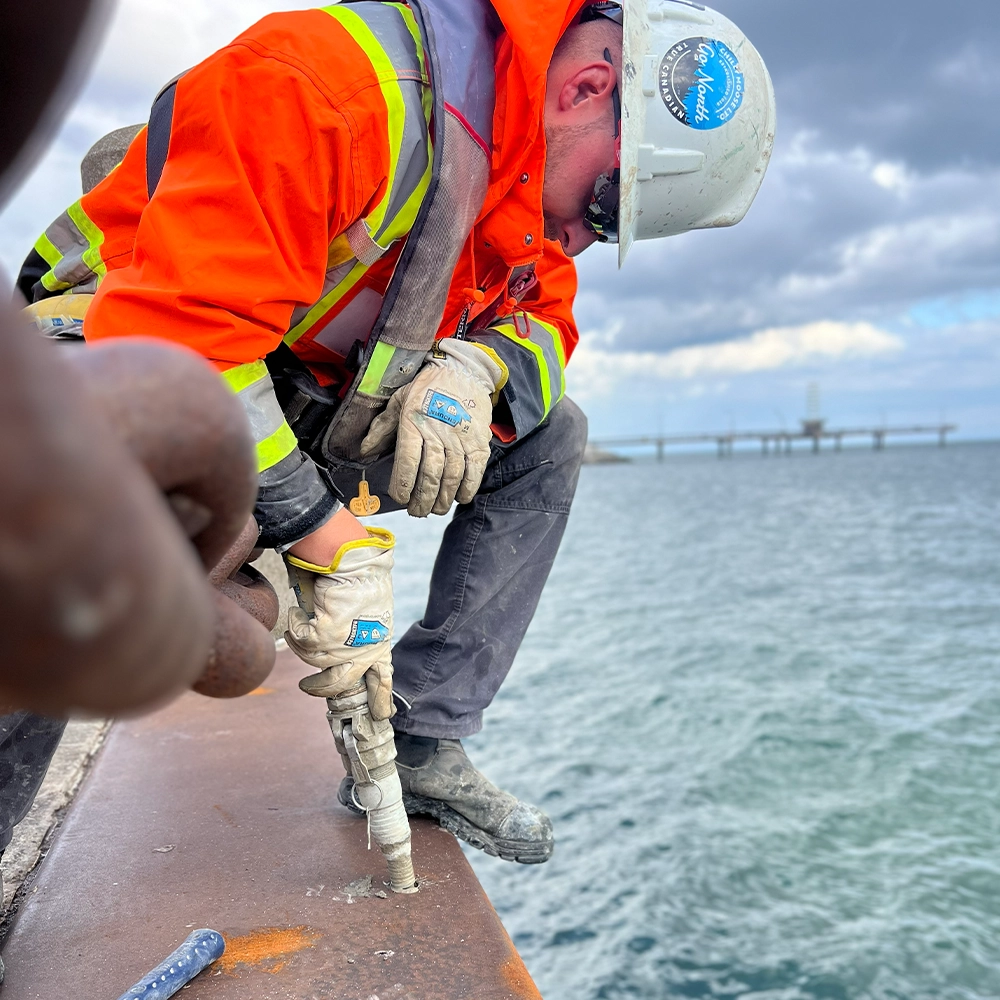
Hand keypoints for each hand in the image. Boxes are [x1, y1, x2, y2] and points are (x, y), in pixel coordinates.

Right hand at [284, 528, 394, 719]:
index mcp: (380, 643)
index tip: (382, 716)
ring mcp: (345, 646)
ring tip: (300, 621)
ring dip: (302, 641)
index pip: (383, 678)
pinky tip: (299, 610)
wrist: (356, 560)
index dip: (381, 699)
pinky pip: (301, 638)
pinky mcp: (327, 635)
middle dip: (320, 688)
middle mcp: (364, 650)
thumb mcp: (372, 609)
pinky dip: (295, 623)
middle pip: (339, 684)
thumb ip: (361, 630)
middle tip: (307, 686)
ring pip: (312, 658)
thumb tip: (341, 643)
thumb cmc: (363, 577)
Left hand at [360, 339, 504, 516]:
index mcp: (414, 423)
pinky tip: (458, 497)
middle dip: (421, 500)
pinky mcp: (479, 442)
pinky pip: (474, 472)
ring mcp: (461, 438)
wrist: (463, 372)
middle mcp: (438, 432)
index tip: (399, 497)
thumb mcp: (399, 401)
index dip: (403, 485)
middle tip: (416, 512)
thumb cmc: (427, 388)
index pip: (408, 462)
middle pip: (430, 476)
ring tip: (434, 509)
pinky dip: (466, 489)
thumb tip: (364, 451)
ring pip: (451, 478)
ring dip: (442, 499)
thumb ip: (381, 428)